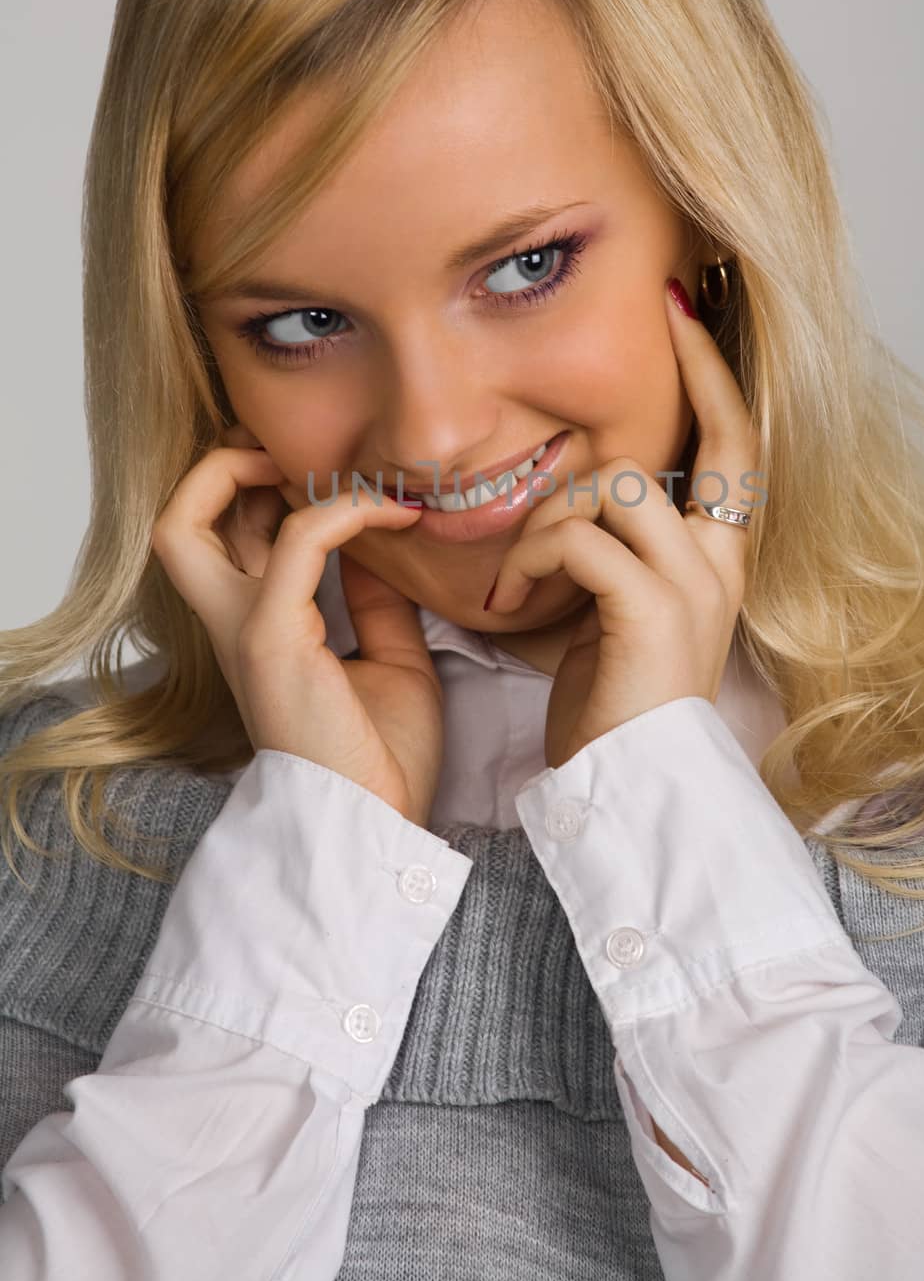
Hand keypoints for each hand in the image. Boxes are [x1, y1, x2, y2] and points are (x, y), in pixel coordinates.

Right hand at [150, 425, 443, 826]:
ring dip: (251, 470)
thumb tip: (384, 542)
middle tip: (297, 454)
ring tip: (328, 465)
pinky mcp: (270, 638)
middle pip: (176, 522)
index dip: (258, 487)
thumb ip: (376, 600)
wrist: (379, 825)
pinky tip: (390, 513)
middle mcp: (233, 624)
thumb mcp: (390, 660)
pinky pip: (297, 541)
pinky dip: (341, 511)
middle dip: (223, 467)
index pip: (224, 536)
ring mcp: (242, 630)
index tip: (334, 473)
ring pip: (185, 521)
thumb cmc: (382, 758)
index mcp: (258, 629)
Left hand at [485, 281, 759, 770]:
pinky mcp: (651, 610)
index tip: (682, 307)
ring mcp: (693, 585)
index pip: (737, 441)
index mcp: (718, 560)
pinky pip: (582, 538)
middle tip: (609, 371)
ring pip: (617, 485)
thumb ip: (608, 547)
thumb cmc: (614, 705)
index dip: (715, 371)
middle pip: (689, 446)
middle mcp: (720, 563)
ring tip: (516, 575)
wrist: (629, 789)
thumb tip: (568, 494)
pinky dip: (534, 556)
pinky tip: (512, 600)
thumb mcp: (616, 611)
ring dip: (548, 517)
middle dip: (647, 408)